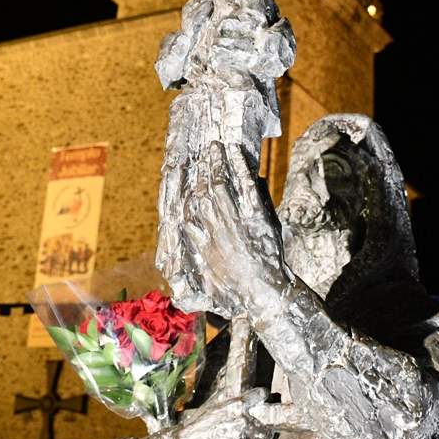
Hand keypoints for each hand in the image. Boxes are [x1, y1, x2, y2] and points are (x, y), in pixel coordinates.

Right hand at [170, 387, 272, 438]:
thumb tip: (253, 391)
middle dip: (258, 433)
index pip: (260, 395)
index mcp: (237, 403)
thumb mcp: (214, 404)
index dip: (261, 401)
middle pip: (265, 427)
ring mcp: (241, 438)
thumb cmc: (198, 424)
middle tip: (244, 436)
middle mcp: (242, 419)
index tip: (261, 406)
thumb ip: (232, 397)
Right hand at [180, 142, 286, 315]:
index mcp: (201, 236)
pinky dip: (239, 166)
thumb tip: (187, 224)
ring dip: (216, 163)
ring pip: (220, 184)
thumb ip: (197, 242)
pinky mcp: (255, 216)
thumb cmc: (235, 284)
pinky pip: (244, 185)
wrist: (260, 292)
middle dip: (199, 167)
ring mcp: (234, 219)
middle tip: (198, 149)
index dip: (182, 184)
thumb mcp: (207, 264)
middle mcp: (214, 225)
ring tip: (214, 146)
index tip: (177, 168)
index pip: (186, 202)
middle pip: (202, 189)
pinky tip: (234, 151)